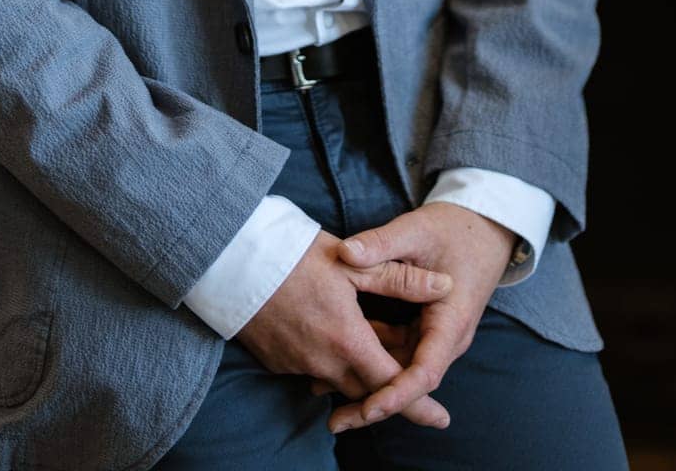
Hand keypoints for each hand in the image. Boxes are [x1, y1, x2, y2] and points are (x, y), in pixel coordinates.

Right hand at [236, 228, 453, 429]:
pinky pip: (315, 371)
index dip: (419, 404)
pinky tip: (336, 333)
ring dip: (360, 372)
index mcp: (346, 340)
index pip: (392, 383)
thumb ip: (399, 278)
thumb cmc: (294, 255)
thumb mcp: (351, 262)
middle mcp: (322, 362)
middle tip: (412, 379)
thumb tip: (445, 286)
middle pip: (367, 390)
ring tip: (377, 346)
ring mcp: (297, 364)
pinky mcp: (278, 361)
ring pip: (340, 381)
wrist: (231, 260)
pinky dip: (332, 361)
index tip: (442, 419)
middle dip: (390, 389)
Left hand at [324, 202, 516, 434]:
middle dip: (374, 400)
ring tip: (323, 389)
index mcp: (451, 320)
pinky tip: (341, 358)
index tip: (367, 408)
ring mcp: (437, 335)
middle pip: (410, 381)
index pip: (425, 372)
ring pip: (402, 368)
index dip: (396, 393)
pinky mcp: (426, 328)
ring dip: (370, 380)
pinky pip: (399, 350)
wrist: (484, 226)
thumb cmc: (455, 227)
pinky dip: (373, 355)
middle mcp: (447, 337)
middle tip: (334, 419)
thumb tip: (345, 252)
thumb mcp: (417, 229)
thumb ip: (381, 242)